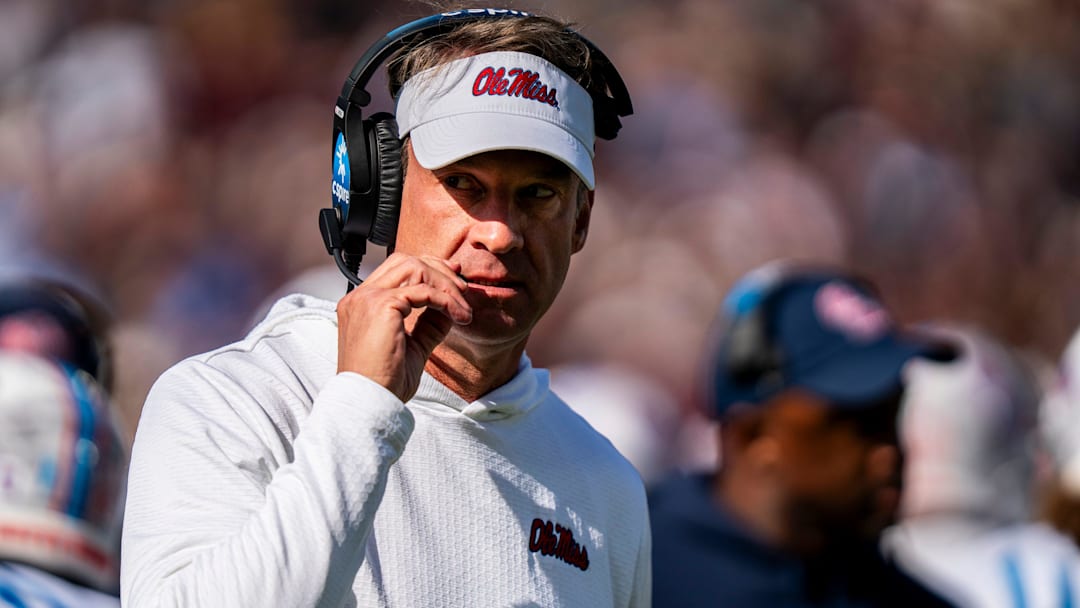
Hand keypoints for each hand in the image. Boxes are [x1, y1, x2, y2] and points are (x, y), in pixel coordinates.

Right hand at [336, 253, 471, 401]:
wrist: (369, 402)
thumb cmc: (384, 384)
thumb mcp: (412, 348)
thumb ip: (427, 325)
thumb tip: (449, 309)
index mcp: (361, 305)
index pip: (395, 270)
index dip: (428, 270)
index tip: (453, 282)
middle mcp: (360, 297)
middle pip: (404, 261)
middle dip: (439, 270)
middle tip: (463, 290)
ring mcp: (367, 299)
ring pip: (414, 267)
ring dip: (444, 284)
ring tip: (462, 307)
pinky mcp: (381, 306)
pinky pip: (424, 290)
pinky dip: (446, 300)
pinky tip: (459, 317)